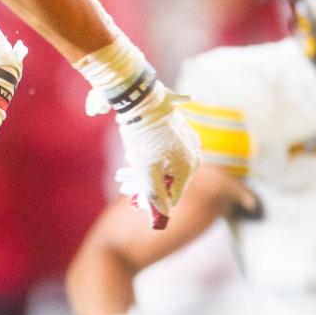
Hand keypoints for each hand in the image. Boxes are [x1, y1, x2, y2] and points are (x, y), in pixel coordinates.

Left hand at [115, 84, 201, 229]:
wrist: (142, 100)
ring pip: (165, 166)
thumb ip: (154, 194)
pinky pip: (167, 154)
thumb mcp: (145, 170)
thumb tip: (162, 214)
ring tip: (123, 169)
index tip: (134, 201)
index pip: (173, 197)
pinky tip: (134, 155)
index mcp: (188, 168)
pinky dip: (151, 158)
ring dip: (143, 171)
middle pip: (167, 181)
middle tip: (122, 183)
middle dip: (142, 184)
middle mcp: (194, 157)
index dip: (152, 203)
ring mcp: (189, 144)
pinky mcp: (181, 133)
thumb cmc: (143, 137)